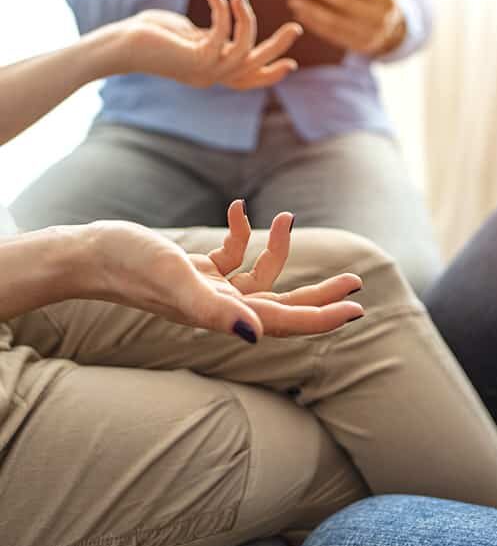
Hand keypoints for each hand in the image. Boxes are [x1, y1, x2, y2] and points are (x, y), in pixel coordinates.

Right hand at [84, 201, 363, 340]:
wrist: (88, 254)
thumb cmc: (127, 264)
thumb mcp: (173, 277)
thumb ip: (214, 308)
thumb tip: (255, 335)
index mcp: (222, 315)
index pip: (284, 322)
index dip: (322, 317)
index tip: (358, 308)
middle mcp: (220, 308)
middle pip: (283, 307)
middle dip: (319, 294)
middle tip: (355, 281)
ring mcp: (210, 291)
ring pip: (262, 279)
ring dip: (279, 250)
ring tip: (287, 217)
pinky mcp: (197, 273)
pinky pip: (234, 259)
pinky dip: (242, 235)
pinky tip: (239, 210)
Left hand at [120, 0, 300, 89]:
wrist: (121, 44)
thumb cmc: (150, 35)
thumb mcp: (188, 35)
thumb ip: (210, 35)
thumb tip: (226, 24)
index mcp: (213, 73)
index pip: (250, 79)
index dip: (272, 73)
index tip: (292, 64)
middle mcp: (213, 77)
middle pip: (256, 66)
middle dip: (278, 47)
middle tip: (295, 27)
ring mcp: (205, 70)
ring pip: (245, 50)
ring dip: (247, 20)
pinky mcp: (195, 57)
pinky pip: (222, 33)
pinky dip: (222, 9)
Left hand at [288, 0, 405, 55]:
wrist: (397, 32)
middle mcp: (380, 18)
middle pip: (347, 3)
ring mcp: (369, 35)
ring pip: (336, 22)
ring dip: (312, 10)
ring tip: (294, 0)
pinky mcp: (358, 46)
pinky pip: (333, 35)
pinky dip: (315, 25)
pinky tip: (301, 15)